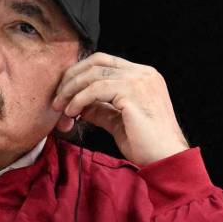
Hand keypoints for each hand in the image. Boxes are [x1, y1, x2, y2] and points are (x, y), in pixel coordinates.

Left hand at [51, 52, 188, 165]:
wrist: (165, 159)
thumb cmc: (146, 145)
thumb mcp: (117, 122)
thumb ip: (100, 109)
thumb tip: (79, 105)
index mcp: (142, 76)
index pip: (104, 62)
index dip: (79, 73)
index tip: (63, 92)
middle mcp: (143, 73)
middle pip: (96, 62)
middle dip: (71, 79)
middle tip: (56, 99)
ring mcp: (140, 80)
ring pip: (93, 74)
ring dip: (71, 90)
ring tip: (60, 108)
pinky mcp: (133, 93)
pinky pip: (96, 89)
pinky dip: (79, 99)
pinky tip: (72, 112)